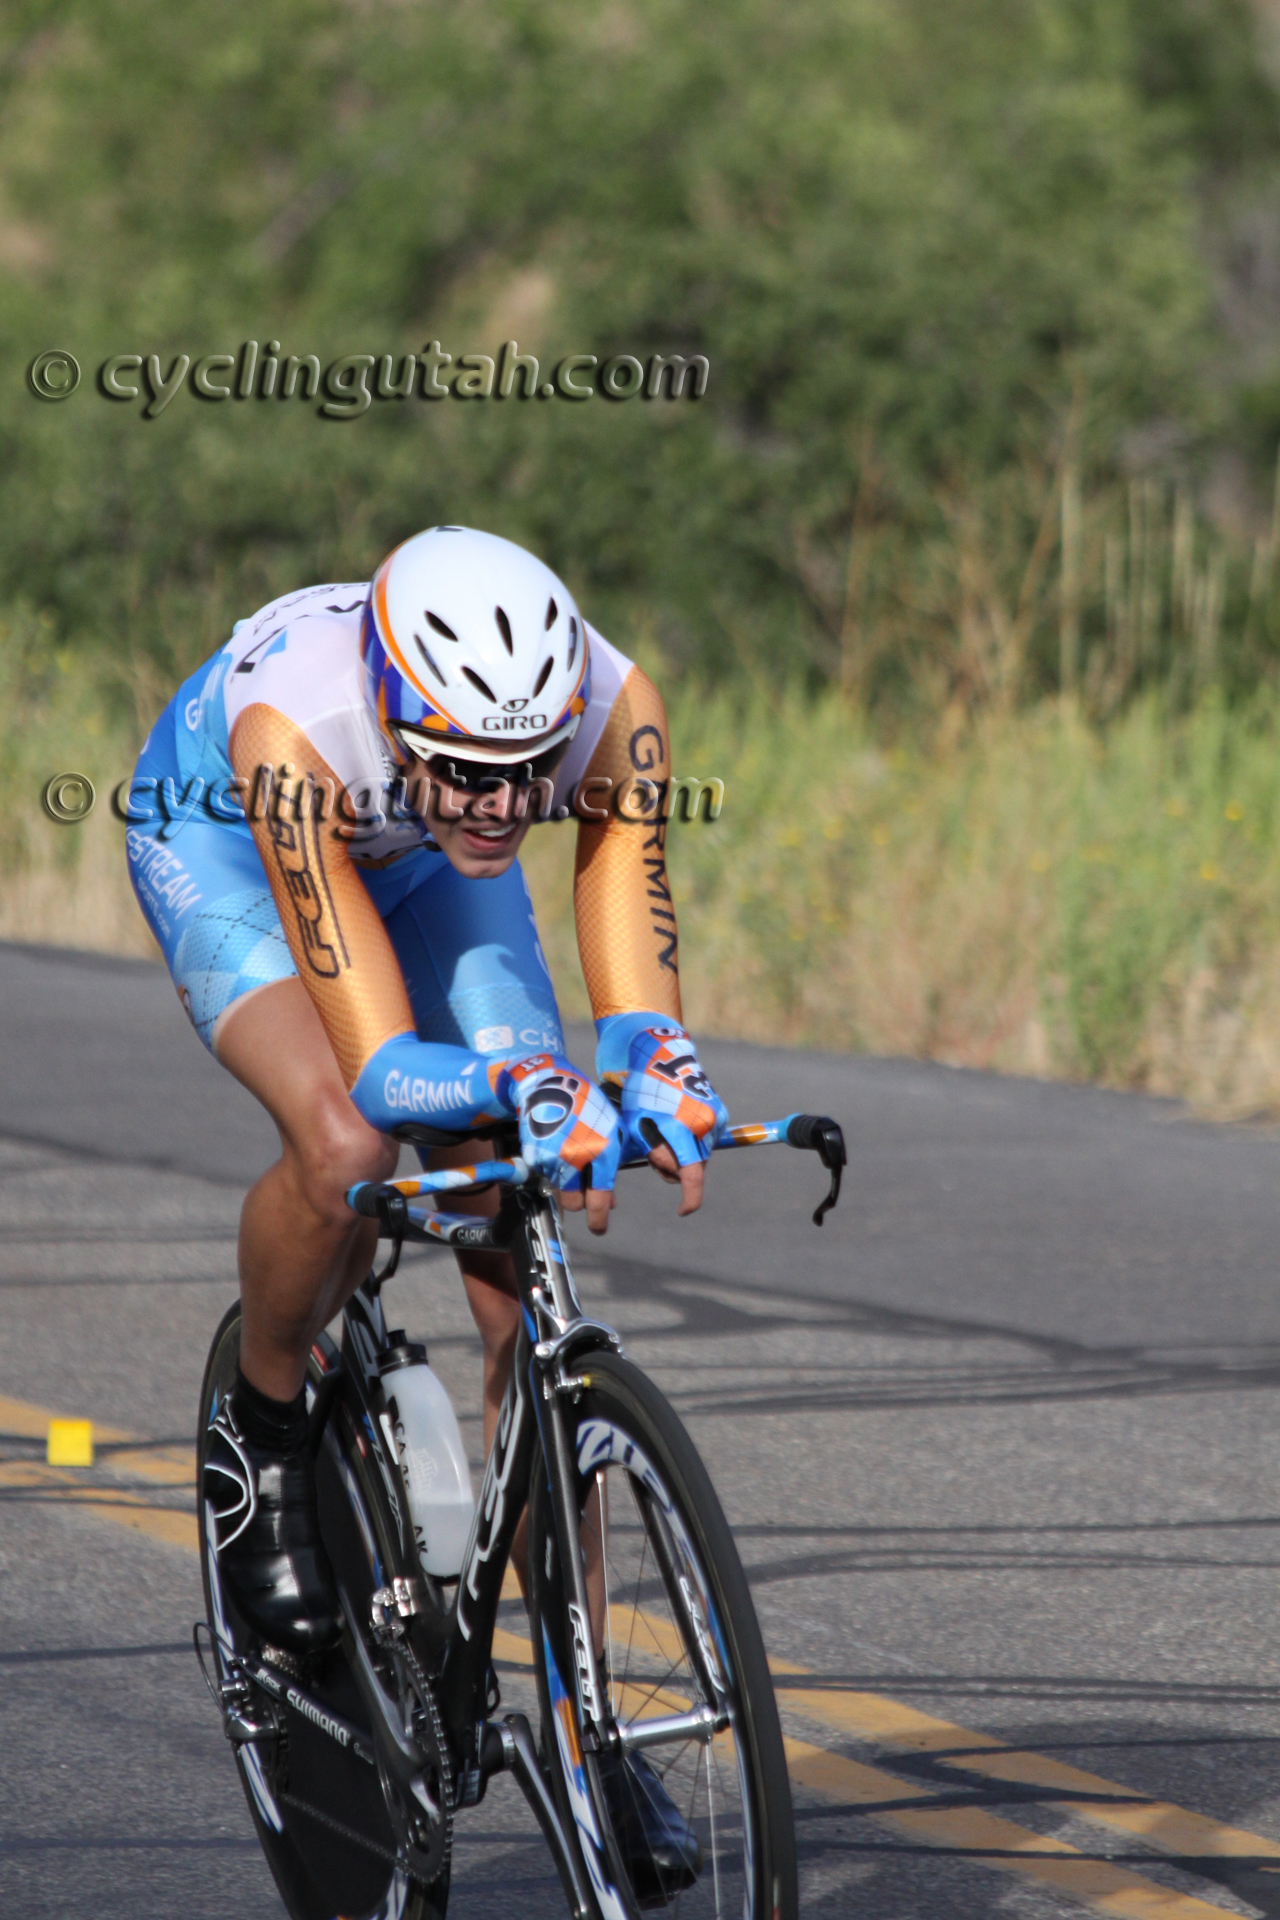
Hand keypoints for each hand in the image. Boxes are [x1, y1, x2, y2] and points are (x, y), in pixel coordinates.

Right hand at [498, 1054, 621, 1235]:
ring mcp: (553, 1157)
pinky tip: (554, 1144)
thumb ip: (609, 1167)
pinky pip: (544, 1174)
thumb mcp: (608, 1129)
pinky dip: (549, 1166)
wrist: (547, 1083)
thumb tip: (609, 1202)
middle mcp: (578, 1157)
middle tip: (579, 1189)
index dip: (598, 1219)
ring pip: (559, 1188)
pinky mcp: (535, 1155)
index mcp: (603, 1150)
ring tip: (567, 1149)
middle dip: (578, 1200)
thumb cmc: (585, 1104)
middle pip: (574, 1203)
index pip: (599, 1197)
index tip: (598, 1229)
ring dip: (563, 1179)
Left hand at [615, 1024, 727, 1216]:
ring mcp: (715, 1116)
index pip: (691, 1176)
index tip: (683, 1211)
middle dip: (675, 1167)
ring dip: (685, 1152)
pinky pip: (708, 1137)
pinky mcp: (720, 1110)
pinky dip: (694, 1138)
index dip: (689, 1199)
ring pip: (702, 1153)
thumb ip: (654, 1154)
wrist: (658, 1053)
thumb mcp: (637, 1125)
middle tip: (654, 1149)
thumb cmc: (640, 1091)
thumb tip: (672, 1174)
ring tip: (664, 1132)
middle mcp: (704, 1123)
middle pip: (695, 1166)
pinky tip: (677, 1123)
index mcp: (682, 1128)